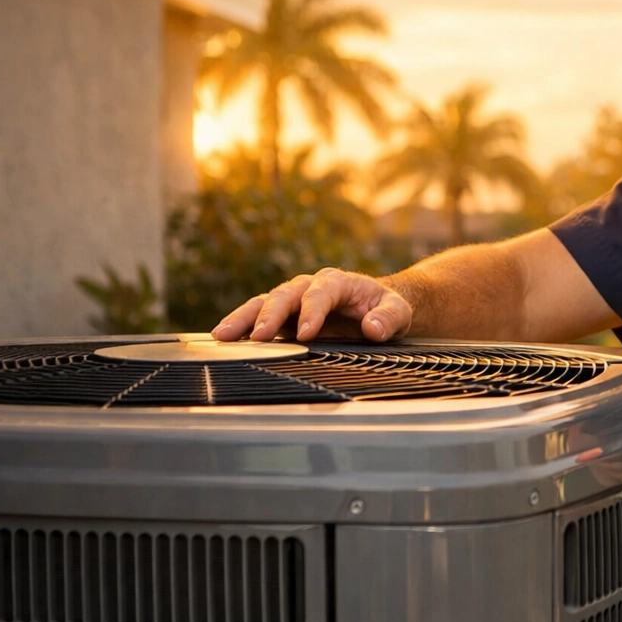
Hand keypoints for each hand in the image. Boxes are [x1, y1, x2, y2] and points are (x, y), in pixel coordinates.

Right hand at [210, 267, 412, 342]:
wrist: (376, 308)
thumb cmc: (386, 308)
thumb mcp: (398, 312)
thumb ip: (389, 318)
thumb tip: (373, 328)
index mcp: (337, 281)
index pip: (321, 293)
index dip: (312, 311)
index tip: (306, 333)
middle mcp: (309, 286)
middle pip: (285, 295)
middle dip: (271, 315)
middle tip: (259, 336)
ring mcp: (292, 300)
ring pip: (264, 303)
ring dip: (244, 319)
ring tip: (223, 335)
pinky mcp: (282, 316)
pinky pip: (257, 318)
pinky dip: (240, 326)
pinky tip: (223, 340)